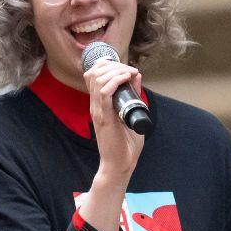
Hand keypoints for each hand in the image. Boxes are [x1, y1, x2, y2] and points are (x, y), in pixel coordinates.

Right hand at [79, 58, 144, 230]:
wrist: (120, 165)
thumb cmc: (125, 144)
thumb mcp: (131, 113)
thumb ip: (132, 96)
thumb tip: (136, 77)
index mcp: (99, 104)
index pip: (94, 75)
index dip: (107, 65)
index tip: (125, 68)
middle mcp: (95, 105)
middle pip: (94, 73)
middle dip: (113, 65)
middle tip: (129, 70)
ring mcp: (98, 111)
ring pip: (98, 80)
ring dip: (116, 71)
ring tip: (129, 74)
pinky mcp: (103, 118)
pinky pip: (104, 93)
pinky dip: (115, 81)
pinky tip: (126, 79)